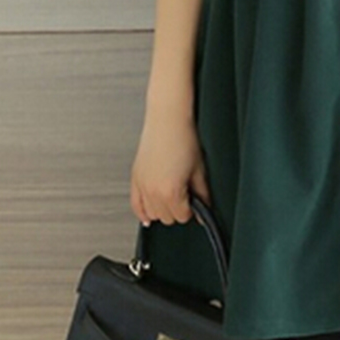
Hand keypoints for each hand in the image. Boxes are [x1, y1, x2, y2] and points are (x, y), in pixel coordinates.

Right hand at [130, 89, 211, 226]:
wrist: (168, 121)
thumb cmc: (183, 139)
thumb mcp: (199, 169)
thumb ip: (203, 194)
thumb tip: (205, 209)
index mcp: (171, 192)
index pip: (183, 216)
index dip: (192, 210)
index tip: (195, 202)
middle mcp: (153, 192)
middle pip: (167, 218)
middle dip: (178, 210)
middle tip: (185, 196)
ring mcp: (142, 186)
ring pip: (152, 214)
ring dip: (162, 210)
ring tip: (171, 197)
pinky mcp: (135, 179)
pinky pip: (135, 206)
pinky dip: (142, 212)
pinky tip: (148, 216)